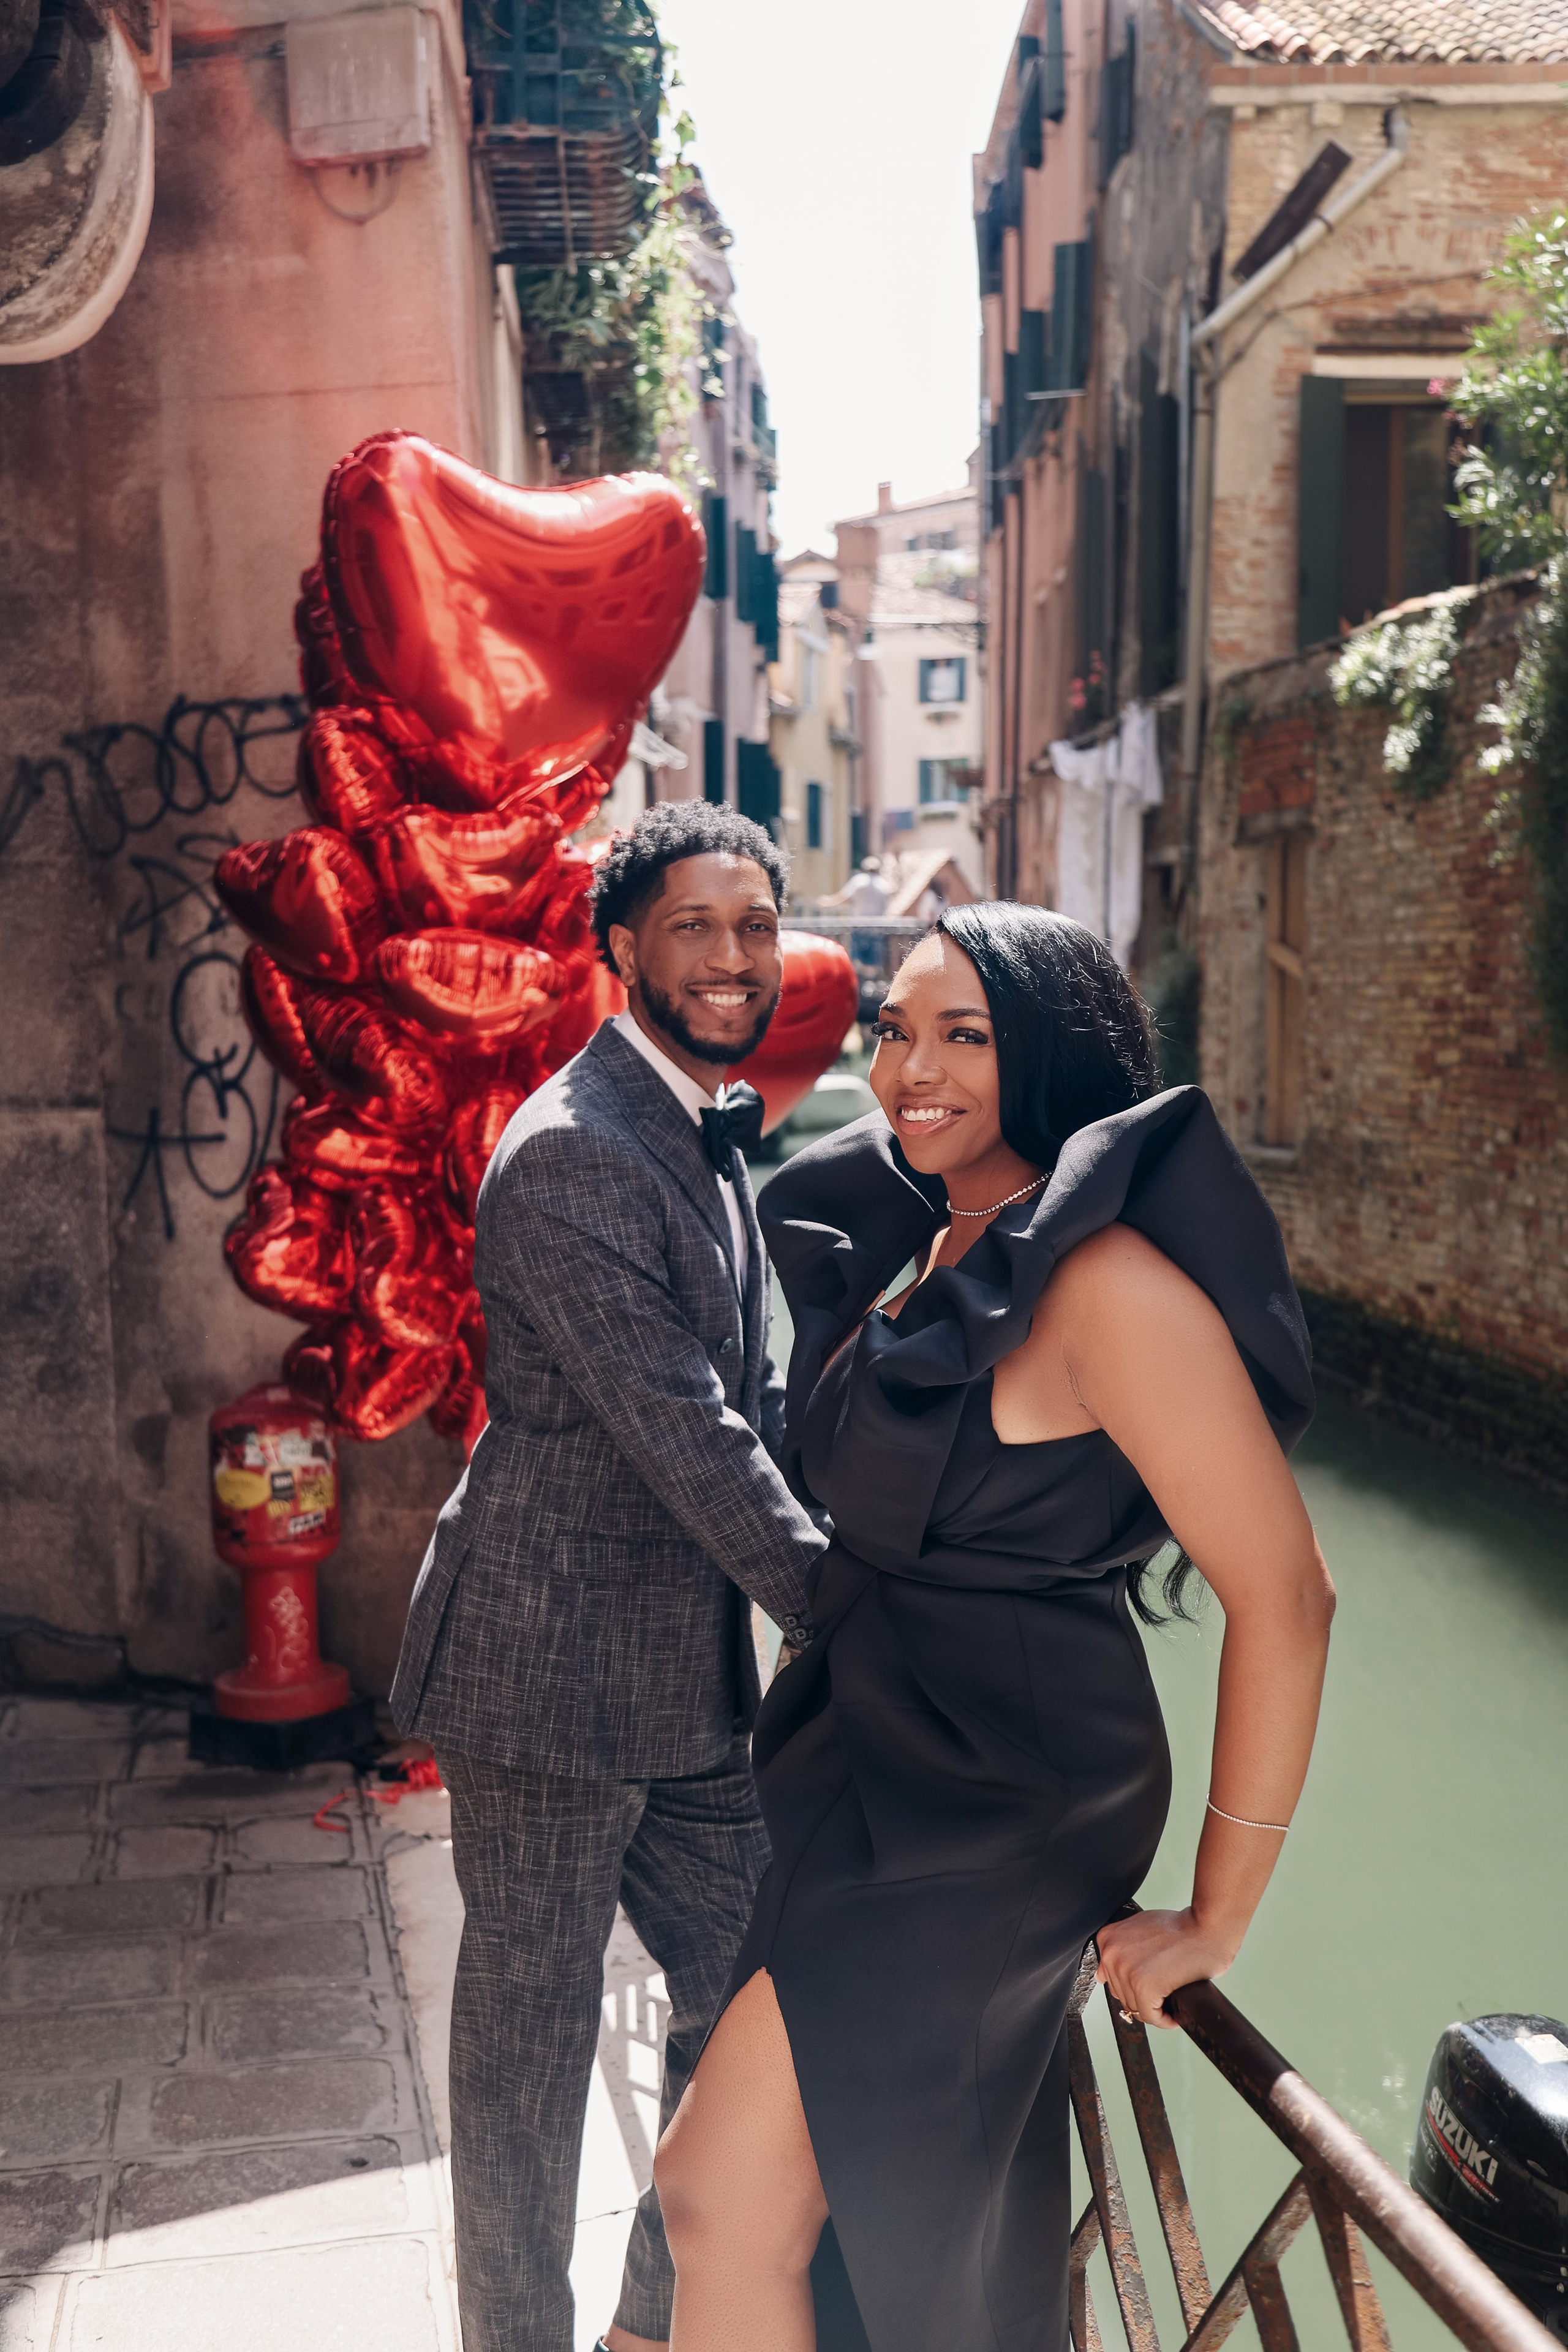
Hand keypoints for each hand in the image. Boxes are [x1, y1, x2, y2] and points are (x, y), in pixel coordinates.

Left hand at [1094, 1907, 1240, 2030]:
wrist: (1205, 1928)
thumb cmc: (1180, 1928)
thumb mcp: (1140, 1928)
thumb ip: (1121, 1948)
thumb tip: (1101, 1975)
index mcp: (1108, 1939)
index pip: (1112, 1978)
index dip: (1134, 1984)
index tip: (1150, 1984)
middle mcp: (1111, 1954)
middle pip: (1123, 1994)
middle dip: (1144, 1997)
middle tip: (1165, 1990)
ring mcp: (1125, 1970)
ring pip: (1136, 2008)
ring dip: (1155, 2009)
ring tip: (1172, 1999)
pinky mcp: (1144, 1987)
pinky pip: (1150, 2016)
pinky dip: (1165, 2020)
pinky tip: (1175, 2015)